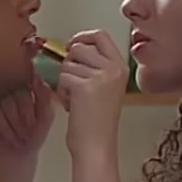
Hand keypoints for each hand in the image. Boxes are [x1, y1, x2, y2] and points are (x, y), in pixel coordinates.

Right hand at [0, 67, 55, 169]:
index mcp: (20, 92)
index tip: (32, 123)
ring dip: (5, 128)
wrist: (17, 157)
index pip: (22, 91)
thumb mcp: (46, 116)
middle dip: (16, 120)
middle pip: (7, 99)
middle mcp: (3, 96)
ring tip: (12, 138)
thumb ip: (44, 96)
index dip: (27, 109)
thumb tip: (37, 77)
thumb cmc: (33, 136)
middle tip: (23, 132)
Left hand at [55, 29, 128, 159]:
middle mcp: (114, 68)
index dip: (82, 37)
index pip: (100, 35)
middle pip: (79, 47)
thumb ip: (94, 66)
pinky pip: (62, 78)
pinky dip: (61, 92)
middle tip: (73, 83)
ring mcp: (101, 76)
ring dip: (64, 81)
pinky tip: (71, 105)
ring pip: (67, 64)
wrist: (96, 145)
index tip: (72, 46)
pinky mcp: (85, 86)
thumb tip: (72, 48)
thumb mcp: (104, 87)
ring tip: (74, 99)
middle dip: (68, 63)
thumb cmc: (96, 121)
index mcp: (120, 67)